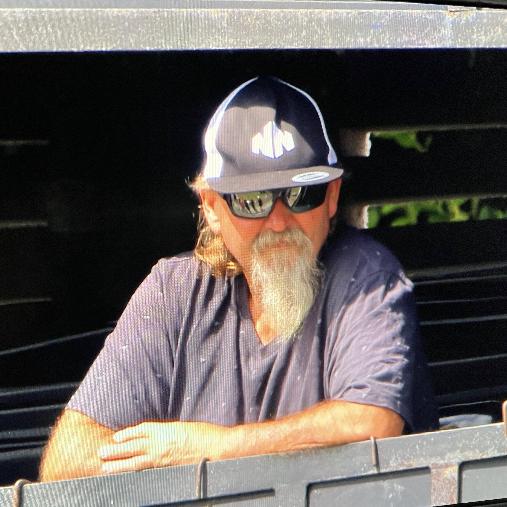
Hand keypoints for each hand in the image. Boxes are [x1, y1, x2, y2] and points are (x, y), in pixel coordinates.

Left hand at [98, 421, 229, 473]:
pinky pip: (146, 470)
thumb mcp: (183, 428)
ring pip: (135, 461)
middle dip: (116, 450)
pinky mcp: (167, 469)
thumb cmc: (204, 434)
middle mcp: (160, 443)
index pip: (140, 430)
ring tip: (105, 467)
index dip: (127, 434)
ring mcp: (163, 457)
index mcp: (165, 429)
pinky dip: (134, 472)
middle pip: (133, 446)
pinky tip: (126, 475)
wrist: (216, 447)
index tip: (116, 437)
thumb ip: (169, 432)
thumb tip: (159, 437)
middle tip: (100, 453)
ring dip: (118, 464)